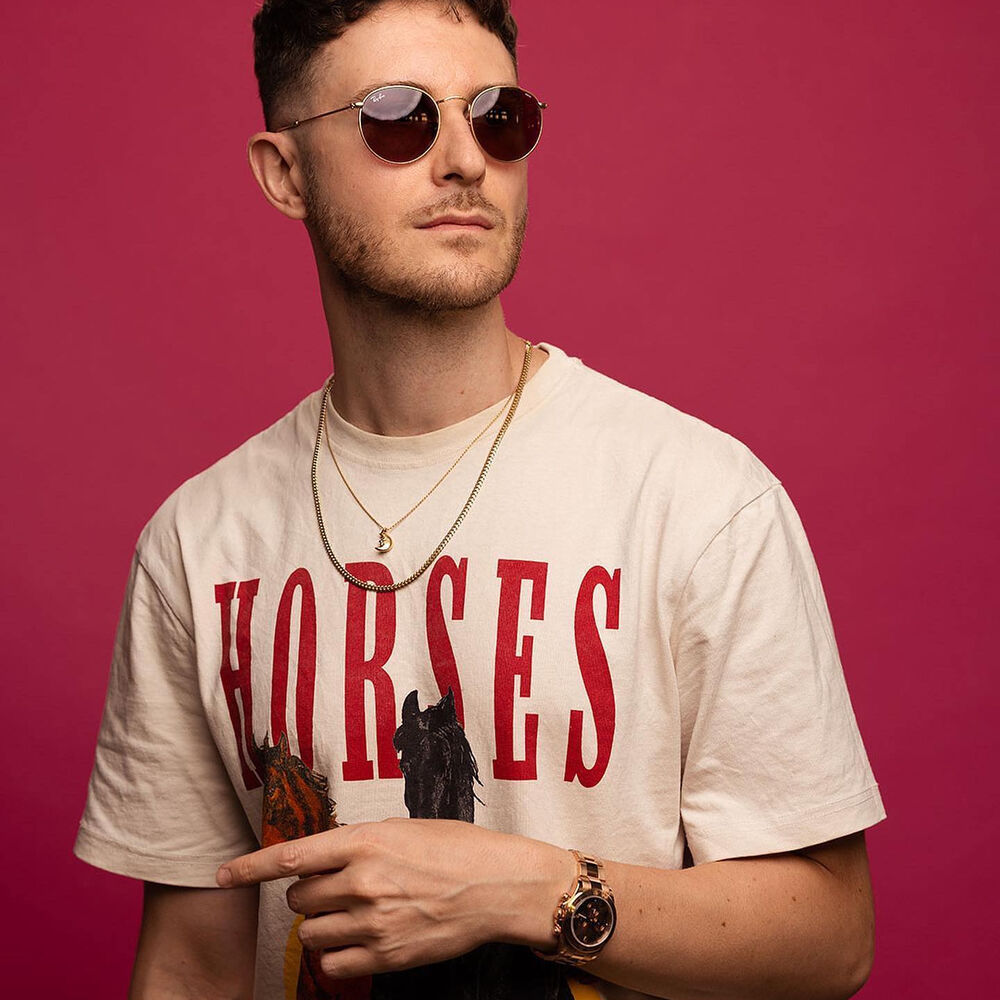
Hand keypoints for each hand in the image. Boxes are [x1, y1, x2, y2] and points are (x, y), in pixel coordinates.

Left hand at [216, 817, 573, 979]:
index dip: (250, 867)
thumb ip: (358, 844)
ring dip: (324, 922)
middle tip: (341, 887)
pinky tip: (361, 940)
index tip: (222, 875)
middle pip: (299, 897)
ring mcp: (373, 921)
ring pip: (312, 930)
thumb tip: (322, 860)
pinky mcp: (386, 955)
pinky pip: (333, 964)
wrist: (497, 884)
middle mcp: (363, 881)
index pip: (291, 856)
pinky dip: (338, 955)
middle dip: (310, 893)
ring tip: (356, 912)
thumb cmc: (456, 847)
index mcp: (365, 840)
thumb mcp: (402, 830)